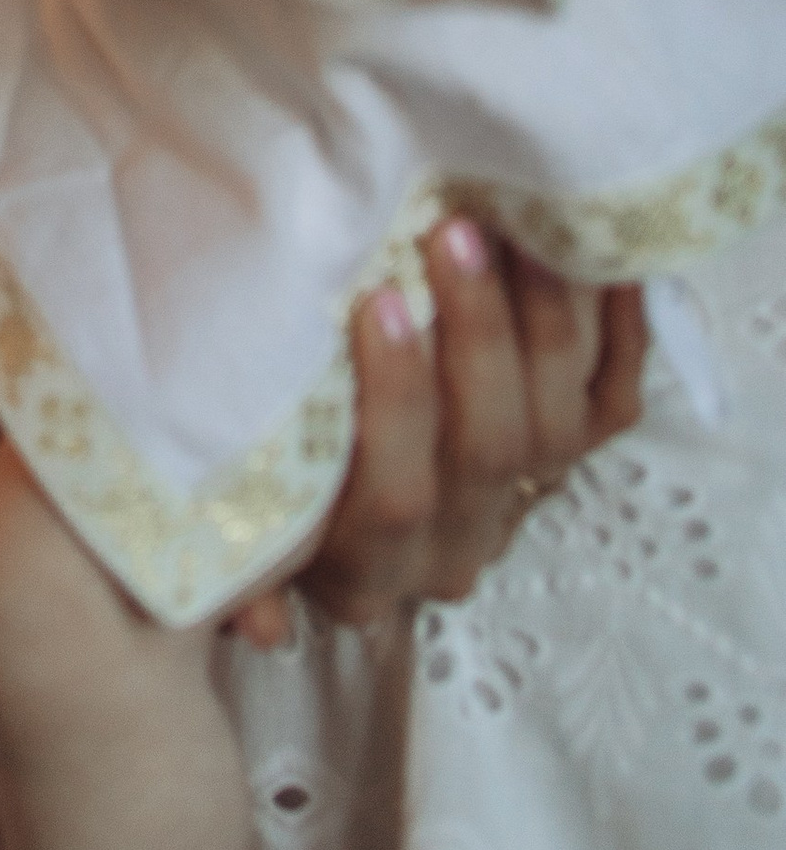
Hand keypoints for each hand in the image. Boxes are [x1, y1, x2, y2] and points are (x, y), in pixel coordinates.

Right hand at [227, 219, 648, 644]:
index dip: (398, 401)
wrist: (335, 484)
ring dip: (541, 320)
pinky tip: (602, 261)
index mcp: (364, 565)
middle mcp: (452, 544)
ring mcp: (517, 503)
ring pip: (554, 425)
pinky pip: (611, 404)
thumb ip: (236, 548)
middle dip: (477, 336)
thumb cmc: (256, 470)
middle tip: (455, 235)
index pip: (395, 497)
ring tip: (516, 227)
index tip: (381, 303)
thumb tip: (259, 622)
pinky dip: (620, 334)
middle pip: (489, 449)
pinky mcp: (566, 463)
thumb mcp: (230, 511)